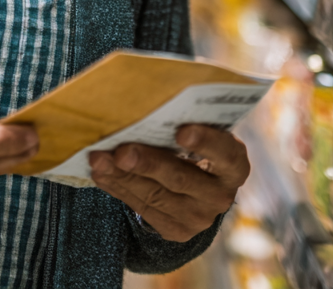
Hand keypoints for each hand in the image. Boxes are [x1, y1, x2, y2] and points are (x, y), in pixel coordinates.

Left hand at [89, 125, 249, 241]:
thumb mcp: (202, 130)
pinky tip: (102, 173)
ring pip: (155, 195)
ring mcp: (198, 218)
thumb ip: (186, 119)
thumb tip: (145, 102)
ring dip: (122, 176)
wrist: (201, 185)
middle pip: (180, 178)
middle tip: (120, 150)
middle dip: (147, 163)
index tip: (181, 131)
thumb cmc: (198, 143)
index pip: (225, 153)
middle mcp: (220, 196)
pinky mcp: (176, 230)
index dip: (205, 141)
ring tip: (98, 159)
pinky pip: (143, 208)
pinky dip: (119, 188)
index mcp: (234, 164)